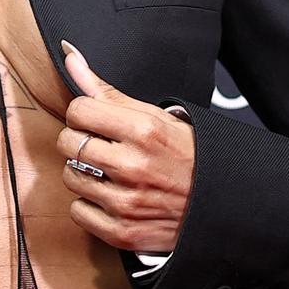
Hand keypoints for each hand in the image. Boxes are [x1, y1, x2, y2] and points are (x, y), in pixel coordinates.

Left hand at [54, 41, 191, 253]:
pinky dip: (90, 205)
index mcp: (143, 131)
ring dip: (84, 173)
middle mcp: (133, 166)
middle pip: (68, 143)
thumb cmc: (187, 156)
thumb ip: (107, 90)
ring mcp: (127, 202)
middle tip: (102, 146)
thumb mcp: (156, 116)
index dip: (84, 114)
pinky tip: (110, 197)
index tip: (96, 122)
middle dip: (80, 141)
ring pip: (70, 177)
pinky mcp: (122, 232)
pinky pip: (78, 211)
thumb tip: (69, 55)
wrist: (221, 203)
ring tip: (108, 172)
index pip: (78, 110)